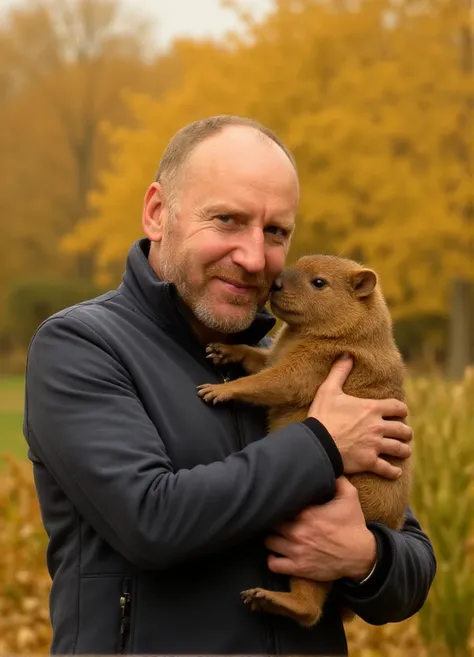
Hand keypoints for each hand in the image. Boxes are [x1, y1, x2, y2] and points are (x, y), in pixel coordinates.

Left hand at [265, 477, 376, 581]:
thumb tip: (329, 466)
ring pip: (268, 542)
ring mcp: (297, 551)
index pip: (281, 504)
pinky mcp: (299, 568)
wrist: (362, 556)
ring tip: (276, 533)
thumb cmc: (354, 525)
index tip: (280, 501)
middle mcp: (298, 532)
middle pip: (271, 522)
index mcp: (307, 514)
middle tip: (275, 517)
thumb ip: (338, 480)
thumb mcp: (350, 497)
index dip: (278, 502)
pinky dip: (273, 559)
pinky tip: (277, 553)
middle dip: (272, 518)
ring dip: (271, 537)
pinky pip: (274, 565)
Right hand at [308, 355, 411, 478]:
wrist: (316, 443)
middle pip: (403, 430)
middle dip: (405, 432)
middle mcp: (378, 427)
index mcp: (372, 409)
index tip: (399, 413)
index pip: (398, 408)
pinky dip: (393, 471)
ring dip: (403, 450)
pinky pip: (388, 469)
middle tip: (403, 434)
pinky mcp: (370, 462)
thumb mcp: (328, 390)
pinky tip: (395, 471)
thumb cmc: (322, 416)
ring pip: (400, 449)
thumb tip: (346, 355)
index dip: (401, 410)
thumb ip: (339, 372)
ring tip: (403, 450)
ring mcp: (375, 446)